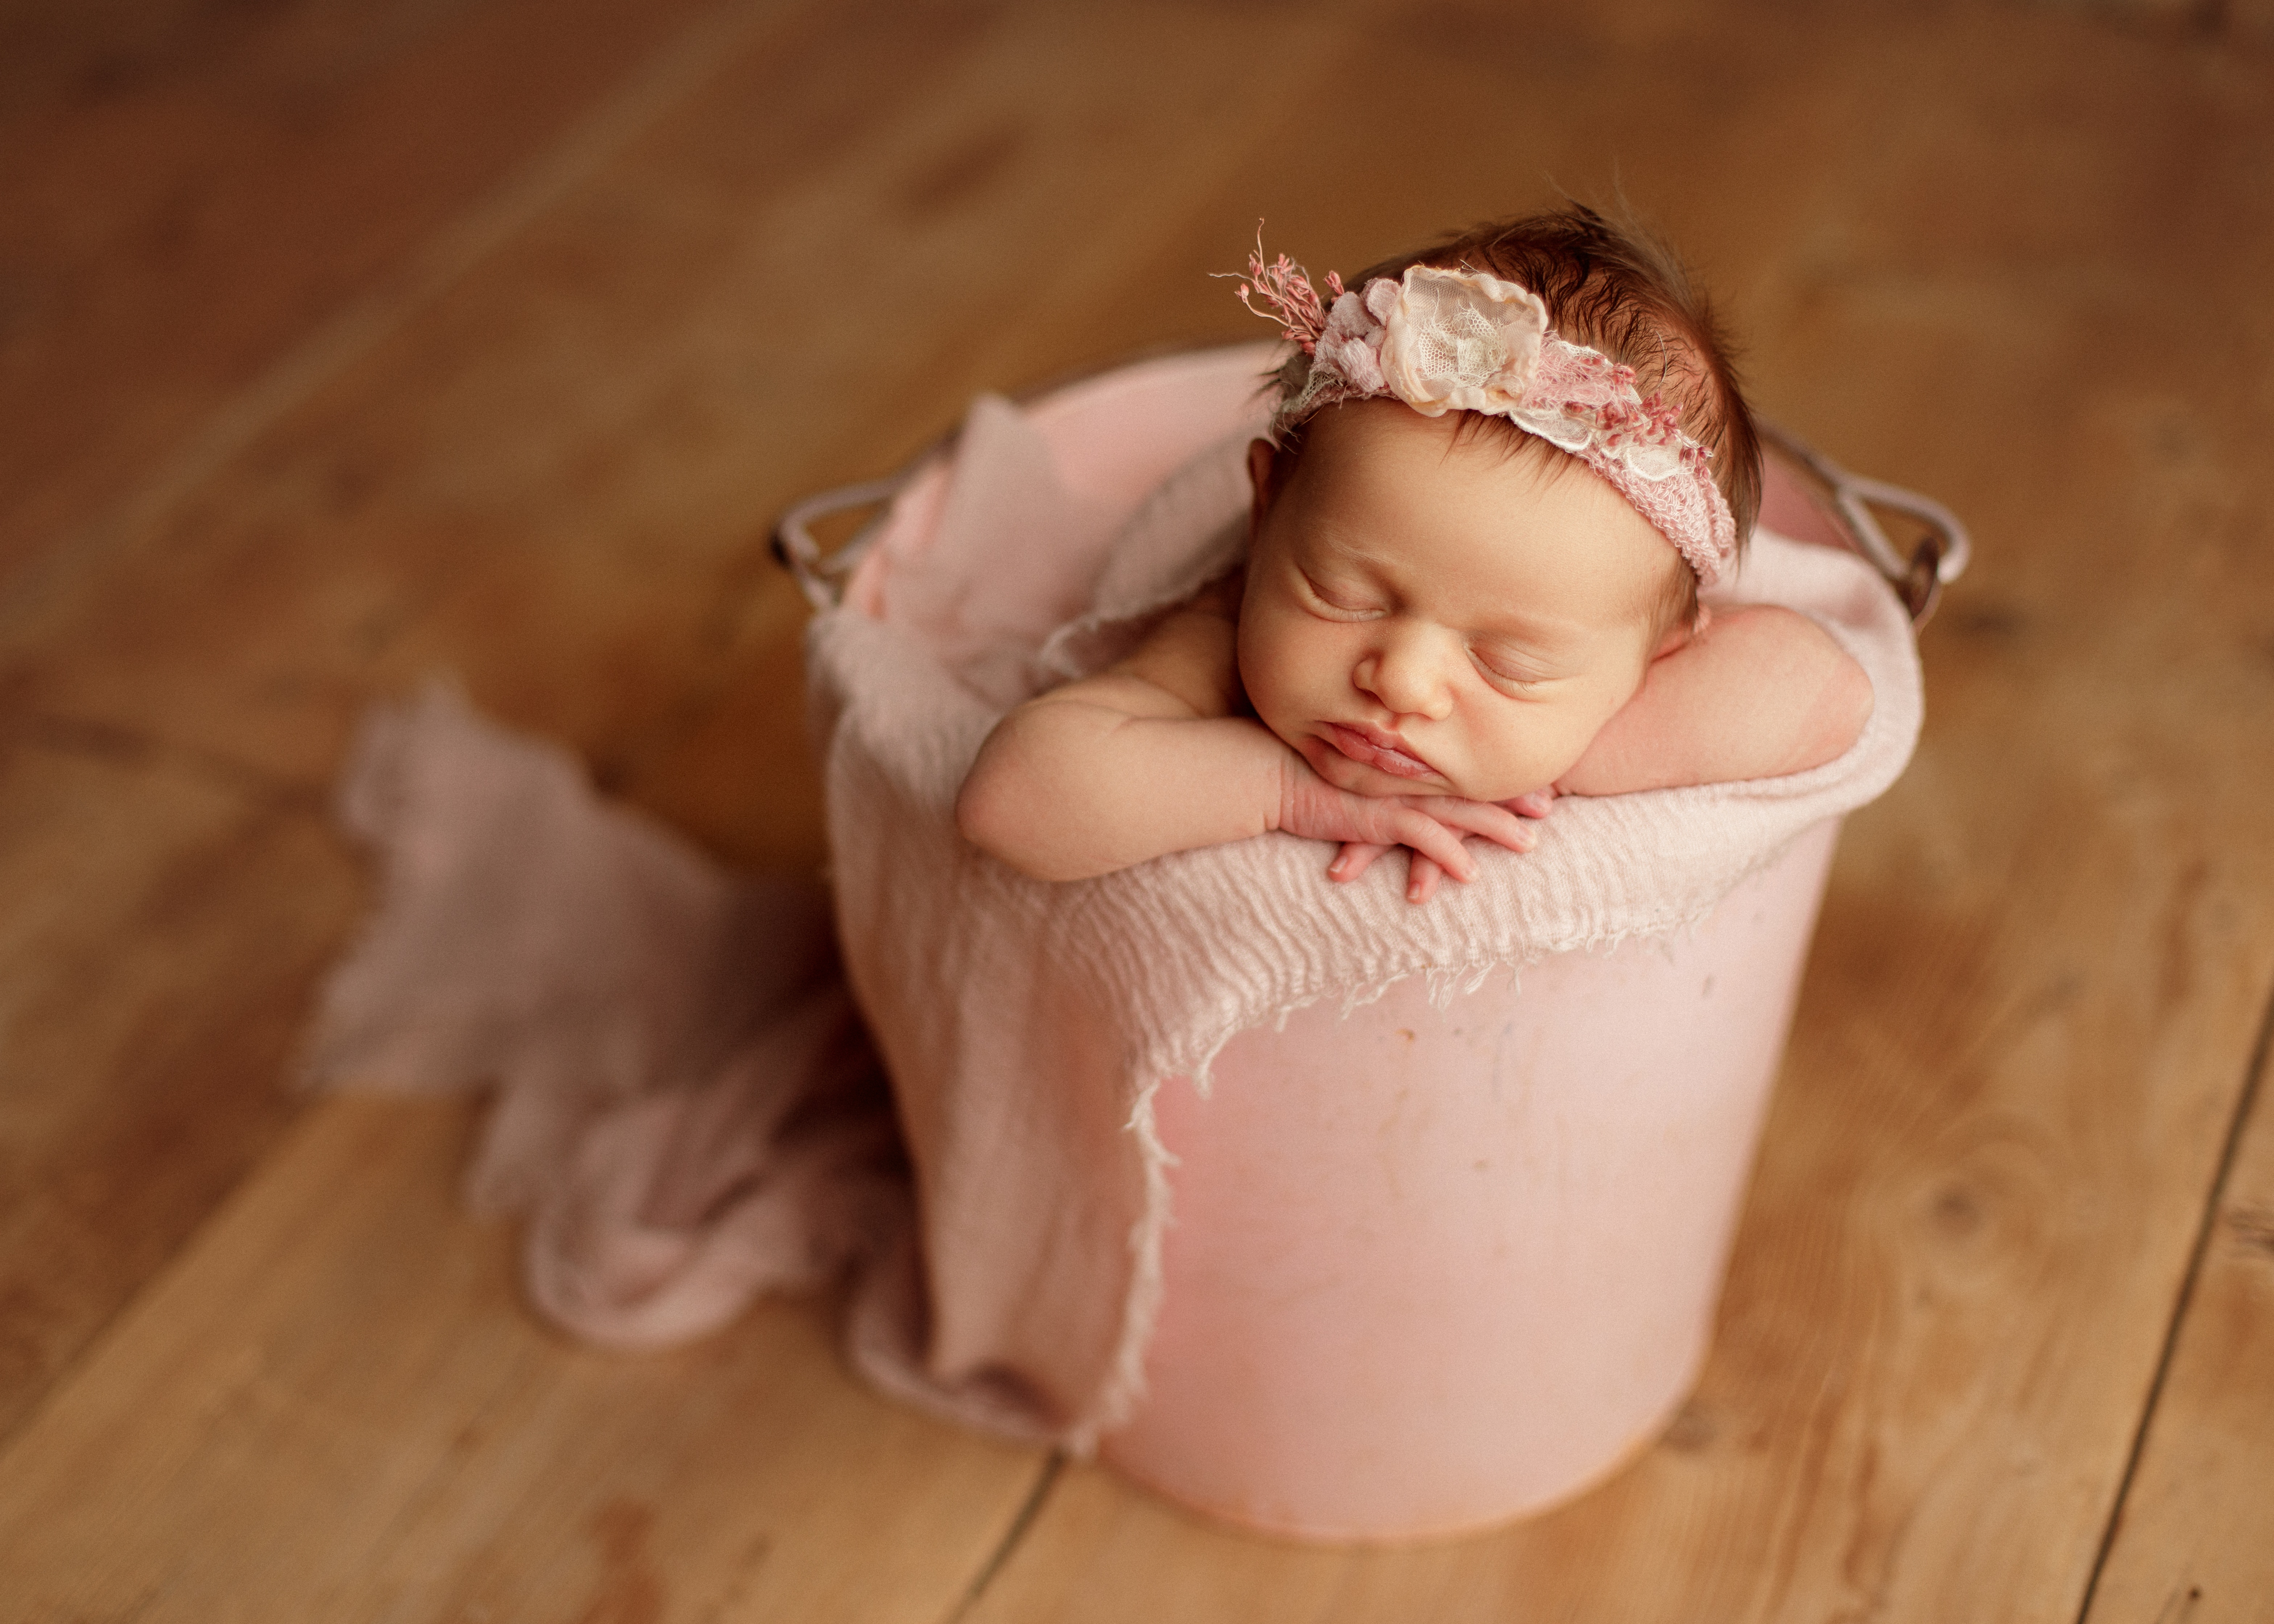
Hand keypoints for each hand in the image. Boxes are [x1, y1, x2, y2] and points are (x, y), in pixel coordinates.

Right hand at [1276, 764, 1546, 901]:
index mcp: (1406, 765)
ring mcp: (1395, 795)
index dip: (1495, 776)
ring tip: (1529, 843)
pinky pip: (1422, 838)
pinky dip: (1448, 854)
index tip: (1527, 780)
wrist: (1270, 773)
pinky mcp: (1377, 816)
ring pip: (1458, 811)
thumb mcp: (1354, 773)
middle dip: (1511, 797)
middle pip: (1470, 786)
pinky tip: (1470, 873)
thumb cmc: (1306, 773)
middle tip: (1548, 806)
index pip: (1459, 769)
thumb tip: (1395, 787)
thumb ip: (1380, 776)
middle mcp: (1407, 777)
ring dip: (1495, 827)